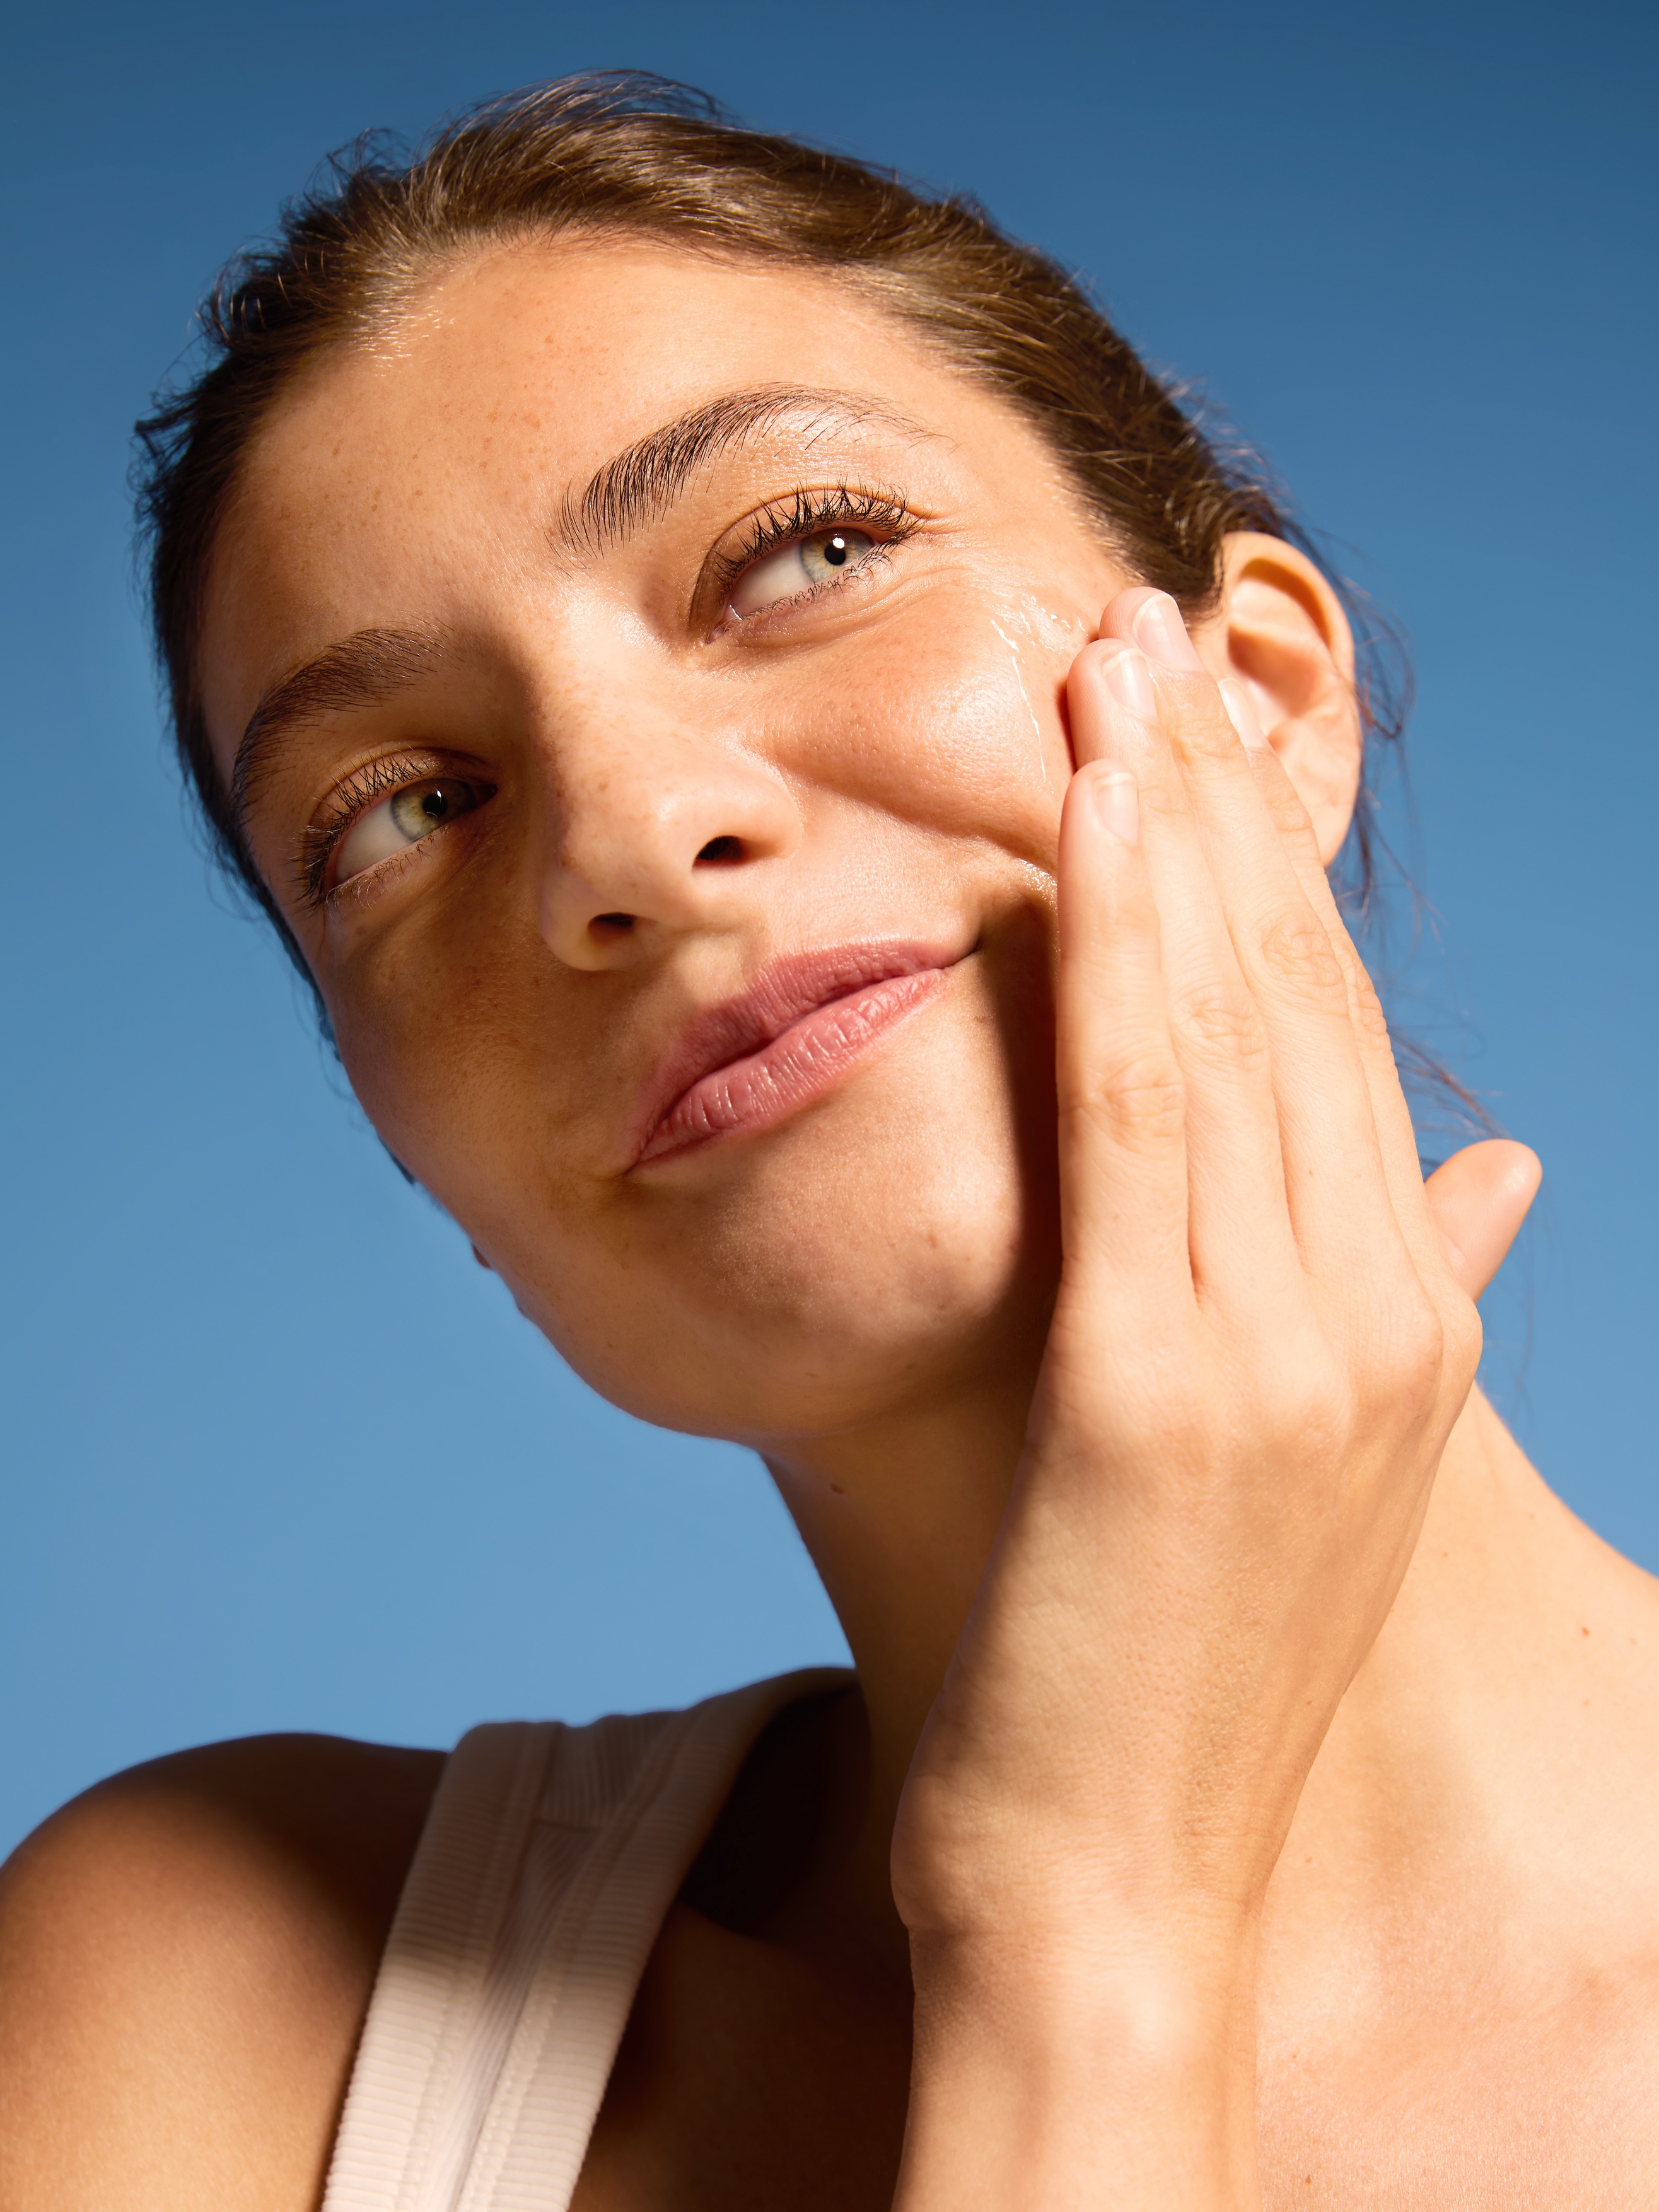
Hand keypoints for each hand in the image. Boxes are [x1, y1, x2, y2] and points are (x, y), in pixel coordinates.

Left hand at [888, 588, 1536, 2209]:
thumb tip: (1490, 1173)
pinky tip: (1082, 814)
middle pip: (1298, 1003)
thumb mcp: (1310, 1476)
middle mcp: (1370, 1315)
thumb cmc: (1173, 1674)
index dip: (1276, 882)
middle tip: (1152, 638)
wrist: (1118, 1883)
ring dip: (1167, 824)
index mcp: (1402, 1327)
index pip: (1342, 1052)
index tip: (1206, 747)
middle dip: (1223, 805)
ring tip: (1109, 664)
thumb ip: (1399, 1303)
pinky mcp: (1160, 1386)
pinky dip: (1120, 943)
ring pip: (1231, 1023)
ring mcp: (1280, 1348)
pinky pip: (1145, 1112)